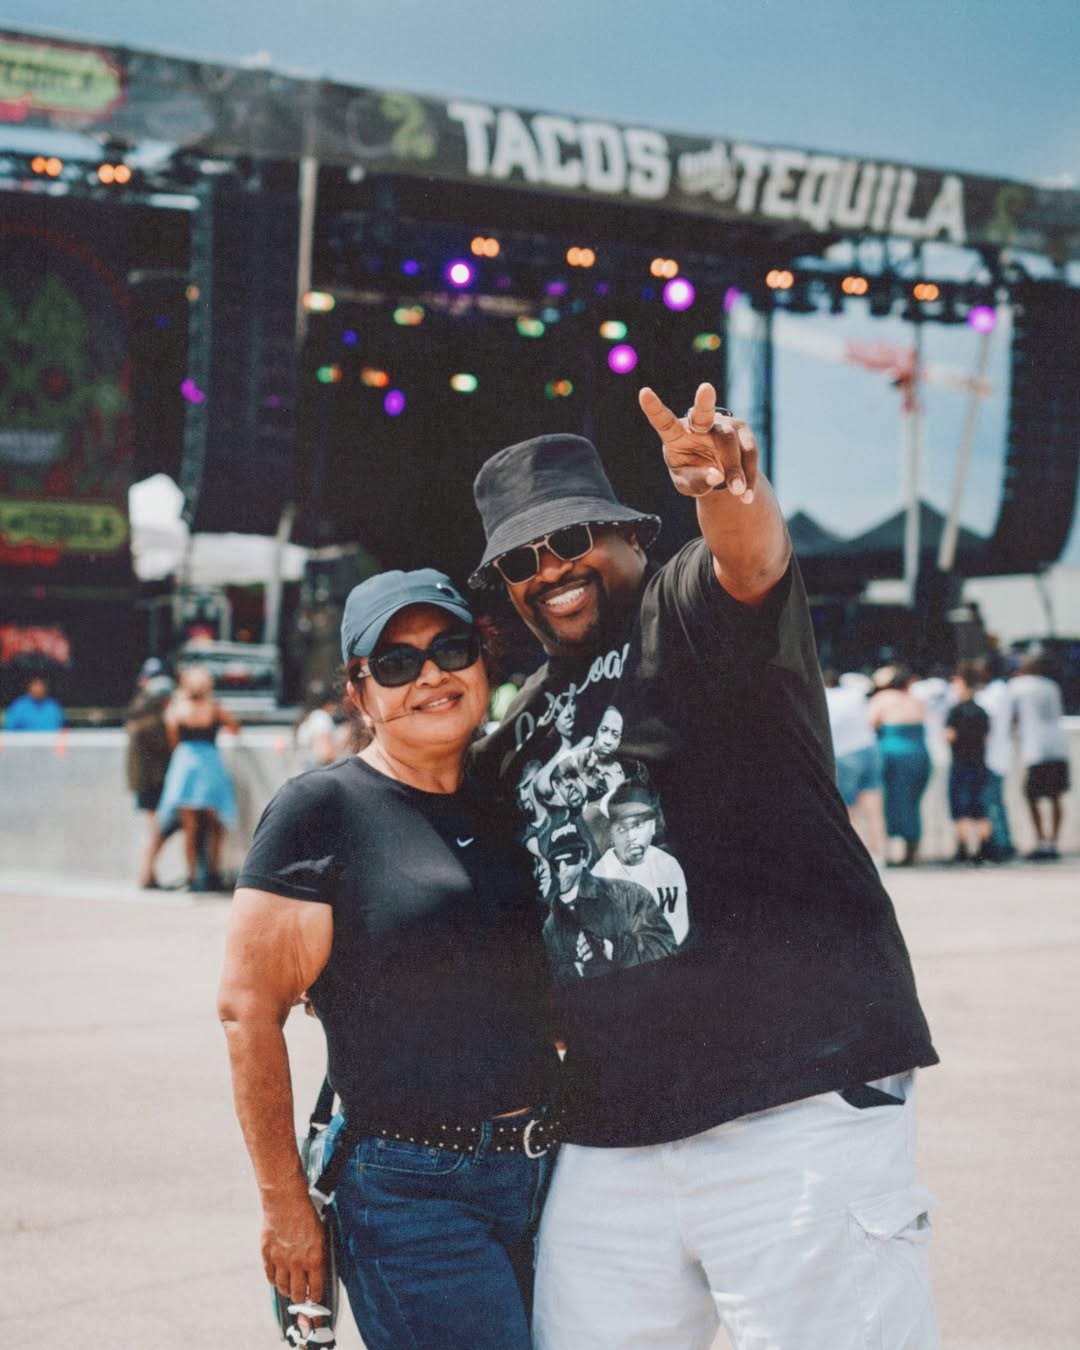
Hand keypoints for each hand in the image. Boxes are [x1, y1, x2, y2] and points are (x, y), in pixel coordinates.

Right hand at [261, 1190, 326, 1305]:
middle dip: (301, 1298)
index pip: (316, 1288)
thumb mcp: (320, 1235)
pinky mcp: (267, 1255)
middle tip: (301, 1297)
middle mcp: (297, 1263)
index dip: (316, 1297)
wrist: (285, 1200)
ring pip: (283, 1287)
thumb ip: (318, 1256)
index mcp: (314, 1258)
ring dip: (287, 1291)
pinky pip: (270, 1276)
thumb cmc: (305, 1214)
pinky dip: (274, 1280)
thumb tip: (317, 1272)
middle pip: (298, 1292)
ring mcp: (280, 1260)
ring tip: (289, 1289)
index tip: (315, 1298)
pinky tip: (277, 1278)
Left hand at [638, 382, 757, 501]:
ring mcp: (723, 425)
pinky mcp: (743, 432)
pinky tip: (746, 496)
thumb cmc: (694, 474)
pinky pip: (749, 452)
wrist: (719, 472)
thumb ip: (697, 481)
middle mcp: (698, 424)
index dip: (654, 408)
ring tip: (738, 493)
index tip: (643, 393)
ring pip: (729, 441)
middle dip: (704, 401)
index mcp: (675, 434)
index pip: (663, 421)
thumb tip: (718, 475)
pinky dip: (748, 476)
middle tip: (705, 388)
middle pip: (702, 414)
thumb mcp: (688, 484)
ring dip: (735, 469)